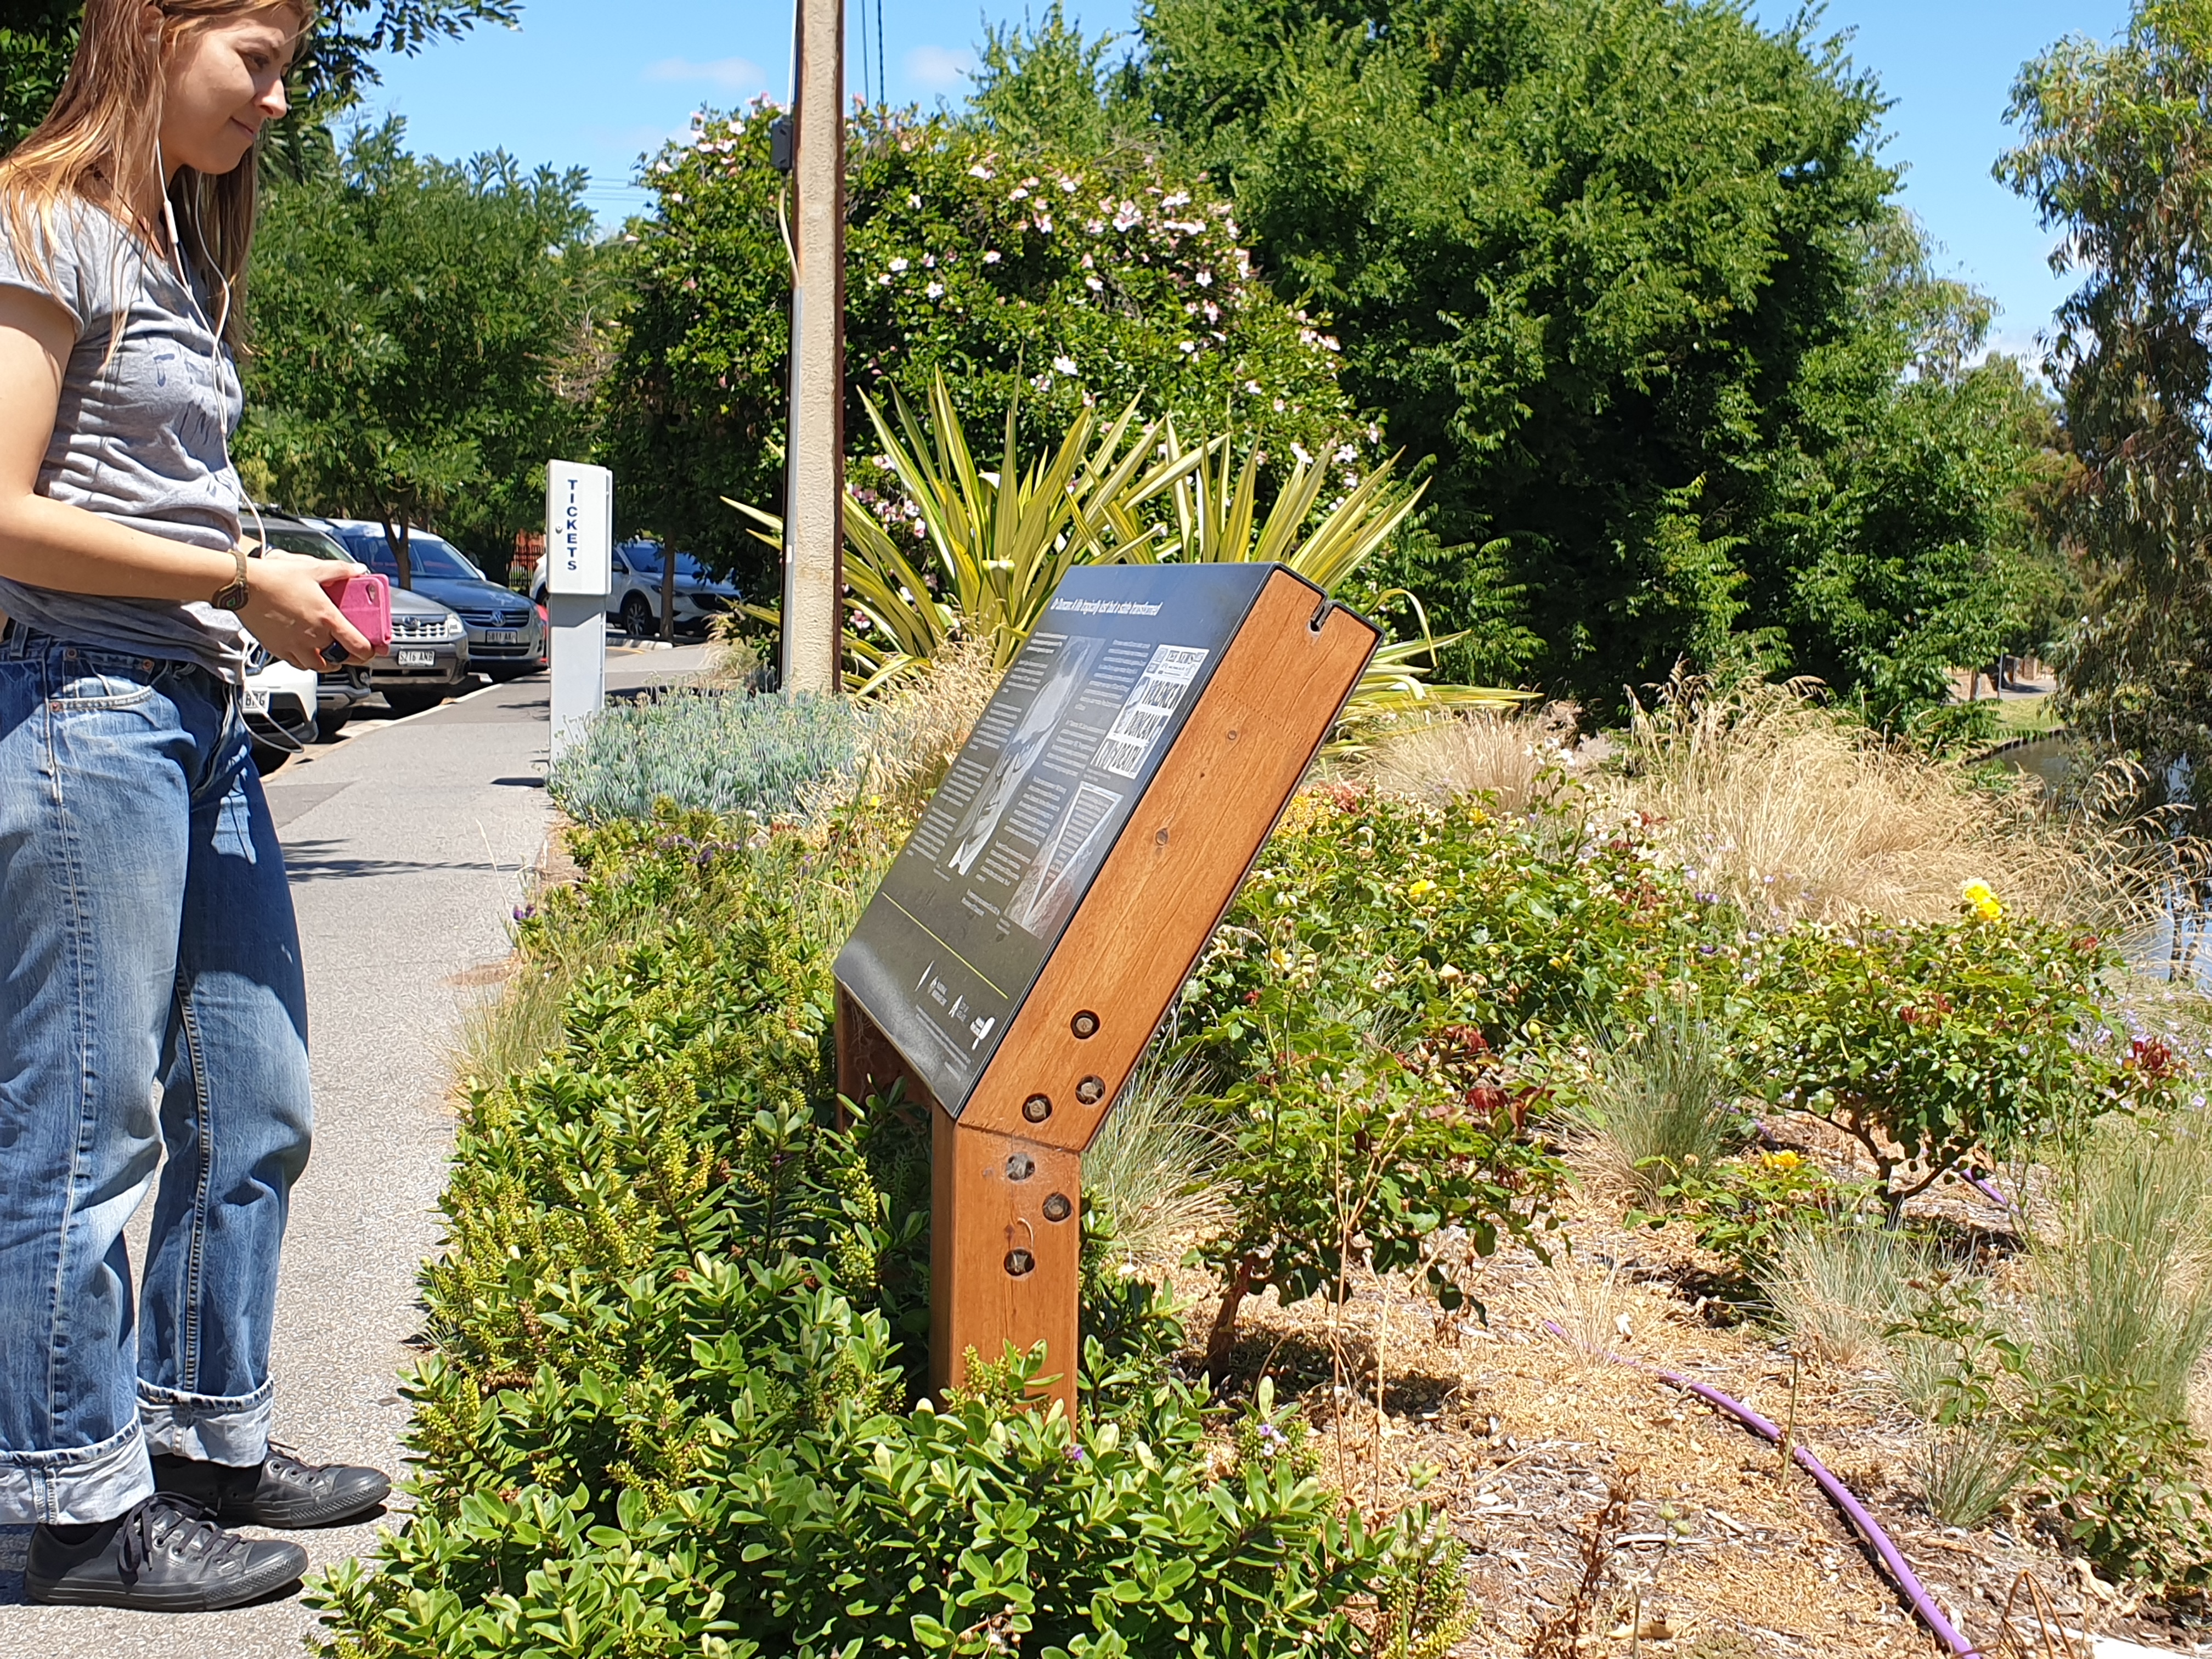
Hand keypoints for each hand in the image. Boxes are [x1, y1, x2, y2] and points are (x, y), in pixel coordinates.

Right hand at [237, 550, 372, 670]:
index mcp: (327, 619)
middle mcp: (313, 636)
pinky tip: (306, 652)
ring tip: (331, 655)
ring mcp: (294, 646)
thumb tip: (359, 569)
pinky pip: (297, 664)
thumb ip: (340, 571)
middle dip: (350, 658)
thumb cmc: (275, 577)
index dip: (370, 651)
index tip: (373, 650)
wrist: (243, 585)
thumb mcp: (313, 569)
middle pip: (340, 660)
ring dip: (328, 662)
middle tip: (353, 652)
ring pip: (318, 666)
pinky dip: (306, 662)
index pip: (358, 646)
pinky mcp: (277, 649)